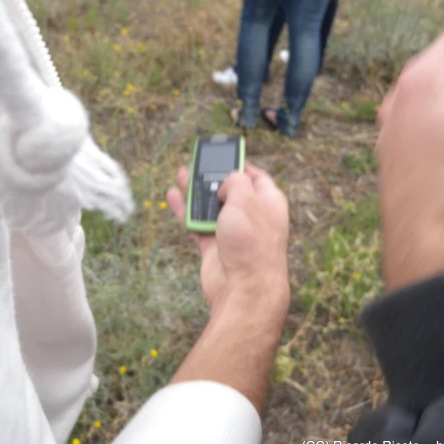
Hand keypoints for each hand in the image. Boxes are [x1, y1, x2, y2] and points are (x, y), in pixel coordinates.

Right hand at [166, 163, 289, 316]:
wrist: (244, 288)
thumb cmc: (251, 242)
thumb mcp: (245, 198)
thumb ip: (235, 181)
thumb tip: (226, 183)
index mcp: (269, 202)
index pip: (256, 176)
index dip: (240, 164)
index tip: (223, 155)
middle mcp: (253, 216)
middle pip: (230, 190)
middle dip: (212, 177)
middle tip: (196, 164)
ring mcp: (233, 232)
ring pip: (211, 207)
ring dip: (195, 192)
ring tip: (180, 174)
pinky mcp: (215, 247)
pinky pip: (197, 224)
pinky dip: (185, 211)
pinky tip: (173, 197)